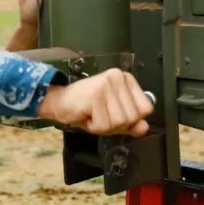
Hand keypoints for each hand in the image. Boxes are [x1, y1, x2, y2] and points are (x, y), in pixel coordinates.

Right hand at [37, 69, 153, 136]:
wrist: (58, 102)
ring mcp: (107, 85)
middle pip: (133, 117)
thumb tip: (144, 127)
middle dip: (115, 124)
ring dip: (104, 126)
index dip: (130, 119)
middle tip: (99, 115)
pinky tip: (86, 115)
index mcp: (126, 78)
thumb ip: (131, 122)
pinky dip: (94, 127)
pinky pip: (104, 125)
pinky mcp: (96, 95)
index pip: (146, 109)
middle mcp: (118, 77)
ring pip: (120, 122)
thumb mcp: (112, 116)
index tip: (112, 113)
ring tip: (93, 115)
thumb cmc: (85, 108)